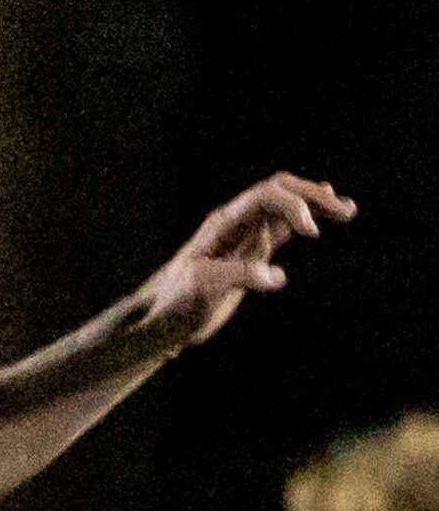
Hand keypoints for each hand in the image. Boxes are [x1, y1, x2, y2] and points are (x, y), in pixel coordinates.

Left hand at [128, 172, 354, 355]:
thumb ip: (239, 277)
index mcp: (224, 224)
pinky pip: (279, 228)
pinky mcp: (249, 254)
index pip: (265, 197)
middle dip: (312, 196)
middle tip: (346, 211)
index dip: (294, 206)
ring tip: (347, 210)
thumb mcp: (205, 289)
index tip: (313, 234)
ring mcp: (243, 236)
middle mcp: (235, 223)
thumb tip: (277, 276)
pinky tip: (319, 220)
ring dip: (314, 204)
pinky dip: (301, 220)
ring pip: (282, 207)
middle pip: (278, 191)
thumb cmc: (177, 303)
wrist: (163, 319)